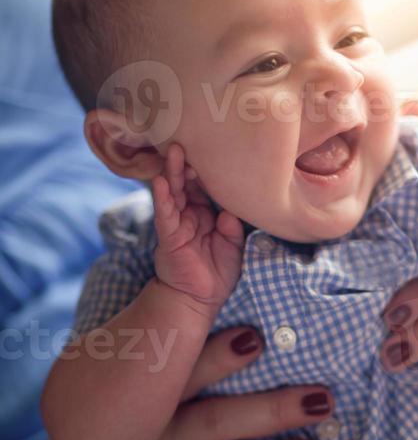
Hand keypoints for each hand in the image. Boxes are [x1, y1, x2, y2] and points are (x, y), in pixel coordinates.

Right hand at [84, 325, 331, 439]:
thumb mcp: (128, 394)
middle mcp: (158, 438)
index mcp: (151, 400)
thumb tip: (227, 309)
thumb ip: (168, 364)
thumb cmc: (120, 430)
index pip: (184, 373)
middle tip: (321, 398)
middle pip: (217, 420)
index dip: (218, 355)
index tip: (257, 337)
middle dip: (271, 409)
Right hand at [153, 143, 243, 307]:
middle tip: (191, 139)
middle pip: (187, 182)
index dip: (209, 169)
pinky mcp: (168, 235)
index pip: (205, 185)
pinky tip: (161, 180)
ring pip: (173, 191)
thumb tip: (231, 210)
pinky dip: (163, 195)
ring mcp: (177, 222)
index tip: (216, 148)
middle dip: (189, 162)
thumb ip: (233, 225)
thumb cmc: (217, 273)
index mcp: (205, 213)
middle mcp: (189, 213)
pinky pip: (164, 212)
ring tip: (175, 151)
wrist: (199, 300)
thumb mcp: (234, 245)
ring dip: (174, 171)